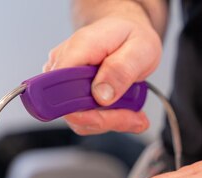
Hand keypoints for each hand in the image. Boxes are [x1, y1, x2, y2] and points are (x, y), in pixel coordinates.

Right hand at [43, 2, 161, 134]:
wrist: (127, 32)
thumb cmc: (132, 38)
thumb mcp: (140, 49)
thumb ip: (121, 70)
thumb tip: (101, 95)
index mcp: (79, 48)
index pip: (61, 86)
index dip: (81, 109)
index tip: (110, 113)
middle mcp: (64, 63)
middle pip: (69, 109)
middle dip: (105, 119)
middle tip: (134, 117)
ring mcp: (64, 79)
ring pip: (78, 118)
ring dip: (109, 120)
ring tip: (132, 111)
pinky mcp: (69, 92)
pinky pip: (84, 117)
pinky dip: (107, 119)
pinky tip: (124, 111)